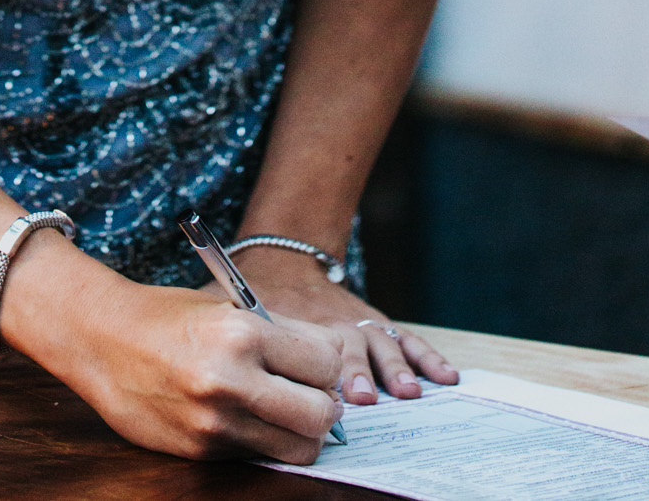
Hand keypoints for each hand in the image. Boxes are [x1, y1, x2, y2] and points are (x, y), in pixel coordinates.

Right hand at [9, 254, 343, 465]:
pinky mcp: (202, 451)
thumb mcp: (228, 307)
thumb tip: (333, 365)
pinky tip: (248, 417)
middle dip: (326, 405)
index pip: (326, 361)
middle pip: (321, 413)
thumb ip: (279, 335)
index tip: (321, 363)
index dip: (330, 363)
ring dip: (302, 431)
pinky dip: (264, 441)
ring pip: (298, 447)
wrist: (102, 340)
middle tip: (313, 393)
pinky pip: (258, 455)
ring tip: (287, 410)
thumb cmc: (169, 316)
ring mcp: (215, 422)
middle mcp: (231, 381)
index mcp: (242, 333)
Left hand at [226, 246, 457, 408]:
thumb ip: (223, 335)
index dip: (330, 373)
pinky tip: (445, 375)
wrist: (277, 255)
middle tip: (368, 395)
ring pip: (379, 342)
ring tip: (409, 391)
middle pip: (349, 347)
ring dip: (394, 368)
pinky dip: (424, 354)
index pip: (313, 347)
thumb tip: (203, 373)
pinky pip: (401, 337)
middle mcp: (328, 320)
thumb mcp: (225, 309)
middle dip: (361, 374)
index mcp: (291, 321)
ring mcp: (353, 320)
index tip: (342, 392)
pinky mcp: (370, 321)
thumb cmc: (247, 296)